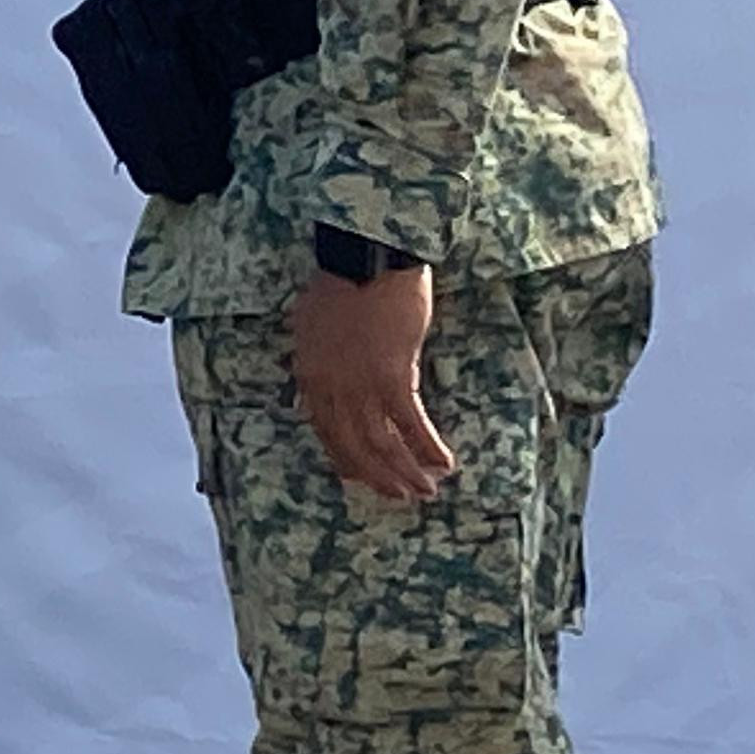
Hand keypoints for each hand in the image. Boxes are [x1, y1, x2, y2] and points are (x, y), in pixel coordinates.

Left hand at [291, 263, 454, 502]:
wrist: (365, 258)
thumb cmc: (342, 283)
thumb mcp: (314, 326)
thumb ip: (321, 361)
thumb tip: (332, 384)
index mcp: (310, 377)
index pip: (325, 432)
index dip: (345, 459)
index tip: (360, 476)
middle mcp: (331, 390)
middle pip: (353, 447)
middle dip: (378, 476)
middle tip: (399, 495)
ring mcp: (360, 386)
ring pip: (382, 444)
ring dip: (405, 471)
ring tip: (424, 491)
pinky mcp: (393, 376)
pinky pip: (411, 423)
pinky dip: (427, 446)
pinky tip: (444, 461)